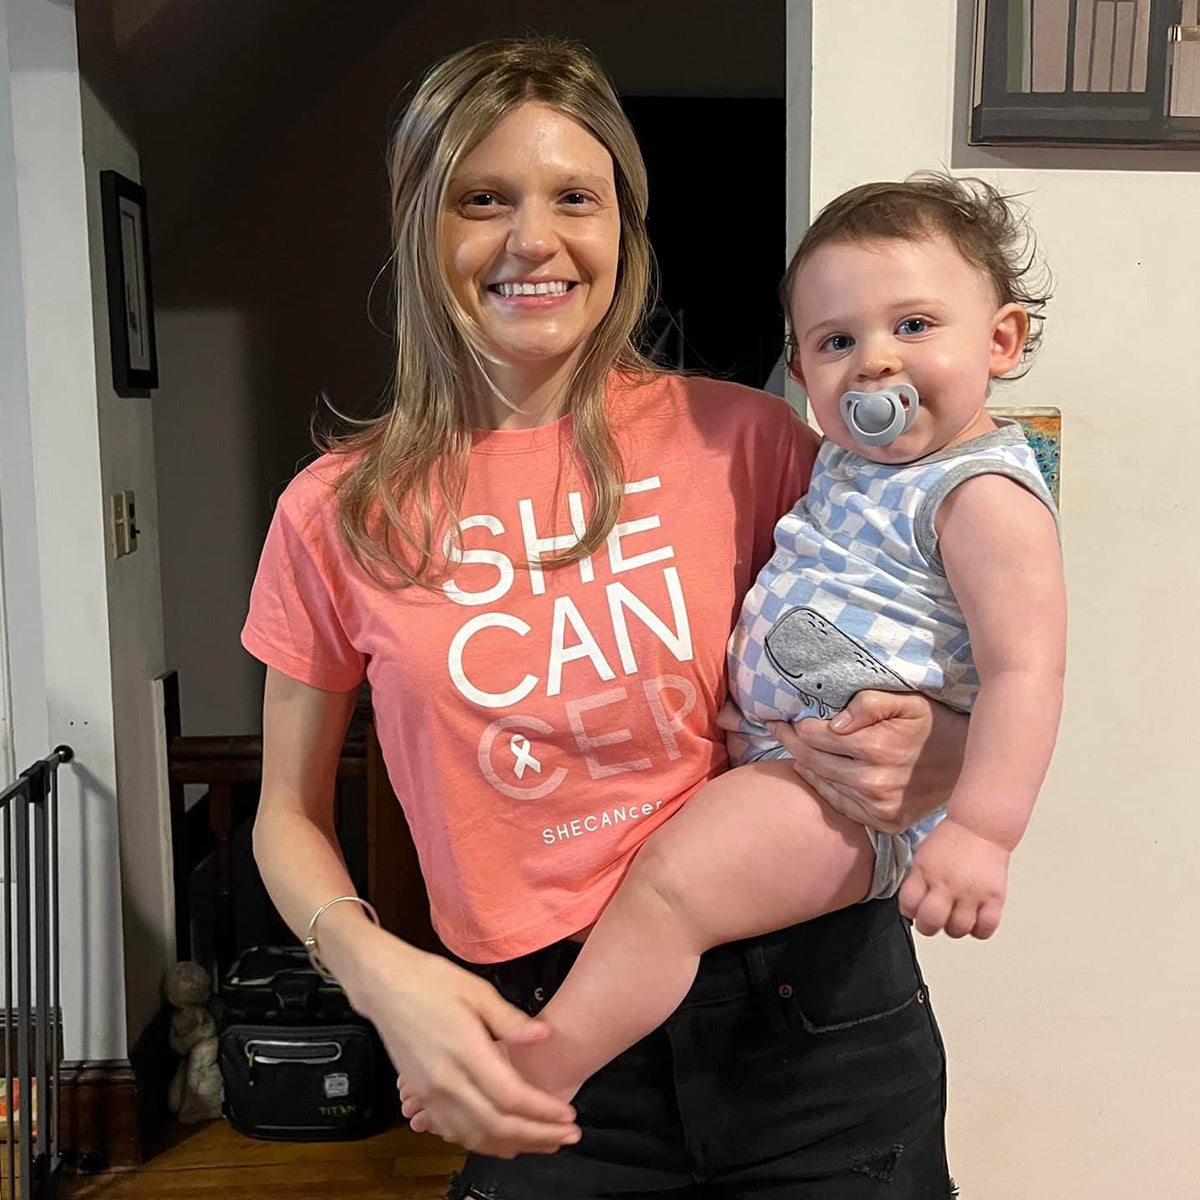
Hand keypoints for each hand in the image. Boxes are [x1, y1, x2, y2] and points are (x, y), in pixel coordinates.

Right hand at [349, 930, 579, 1157]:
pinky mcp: (421, 1095)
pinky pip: (453, 1131)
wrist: (384, 985)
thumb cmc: (428, 981)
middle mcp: (445, 1080)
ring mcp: (430, 1093)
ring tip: (542, 1142)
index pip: (510, 1096)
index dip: (543, 1112)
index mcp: (464, 1051)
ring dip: (512, 1145)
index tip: (567, 1115)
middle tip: (566, 1137)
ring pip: (475, 1136)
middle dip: (537, 1136)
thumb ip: (510, 1019)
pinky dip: (481, 1141)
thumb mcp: (476, 989)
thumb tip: (542, 1035)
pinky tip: (501, 1139)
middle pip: (497, 1125)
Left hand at [767, 690, 966, 833]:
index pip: (816, 736)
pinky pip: (840, 805)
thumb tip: (833, 723)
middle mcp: (875, 783)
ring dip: (805, 764)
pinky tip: (818, 772)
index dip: (794, 725)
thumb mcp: (907, 700)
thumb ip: (868, 704)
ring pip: (822, 784)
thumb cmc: (933, 722)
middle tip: (777, 728)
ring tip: (795, 748)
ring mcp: (879, 808)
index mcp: (877, 749)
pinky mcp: (884, 823)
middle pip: (812, 760)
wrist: (968, 762)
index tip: (780, 716)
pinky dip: (825, 787)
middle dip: (790, 742)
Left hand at [898, 817, 1008, 938]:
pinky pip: (986, 927)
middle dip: (928, 927)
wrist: (981, 826)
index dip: (909, 911)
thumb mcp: (924, 855)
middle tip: (933, 922)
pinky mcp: (994, 897)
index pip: (908, 904)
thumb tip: (913, 905)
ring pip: (958, 929)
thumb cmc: (953, 838)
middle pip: (931, 922)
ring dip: (954, 929)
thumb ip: (918, 880)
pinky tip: (975, 921)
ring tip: (956, 919)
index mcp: (925, 871)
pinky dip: (979, 930)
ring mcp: (971, 892)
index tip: (915, 911)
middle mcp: (947, 883)